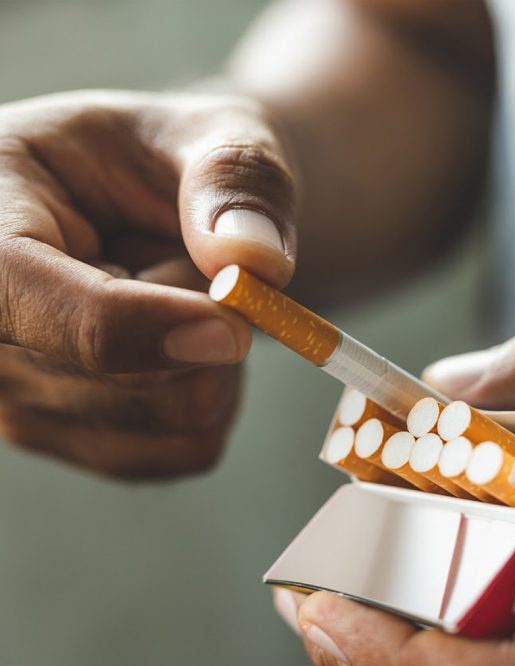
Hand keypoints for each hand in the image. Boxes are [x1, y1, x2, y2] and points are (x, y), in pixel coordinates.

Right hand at [0, 90, 296, 477]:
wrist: (170, 210)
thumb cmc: (178, 163)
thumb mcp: (213, 134)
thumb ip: (235, 180)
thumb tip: (255, 262)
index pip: (18, 290)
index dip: (131, 324)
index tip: (232, 330)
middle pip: (125, 375)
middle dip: (205, 319)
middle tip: (197, 259)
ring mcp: (21, 393)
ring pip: (172, 417)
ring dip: (217, 358)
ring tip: (183, 294)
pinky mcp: (74, 435)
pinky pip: (188, 446)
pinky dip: (218, 396)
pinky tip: (187, 343)